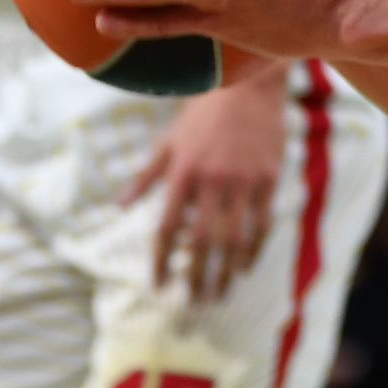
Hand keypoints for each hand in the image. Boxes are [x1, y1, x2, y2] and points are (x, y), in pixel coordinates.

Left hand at [128, 70, 286, 301]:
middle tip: (193, 304)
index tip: (159, 286)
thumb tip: (118, 206)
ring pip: (234, 239)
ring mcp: (243, 180)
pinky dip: (254, 250)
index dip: (162, 262)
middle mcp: (212, 180)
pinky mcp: (269, 178)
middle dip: (196, 278)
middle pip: (202, 242)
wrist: (248, 83)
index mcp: (182, 172)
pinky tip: (245, 268)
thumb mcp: (169, 141)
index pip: (167, 229)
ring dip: (226, 273)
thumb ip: (145, 177)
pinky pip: (262, 223)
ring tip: (219, 295)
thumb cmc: (203, 112)